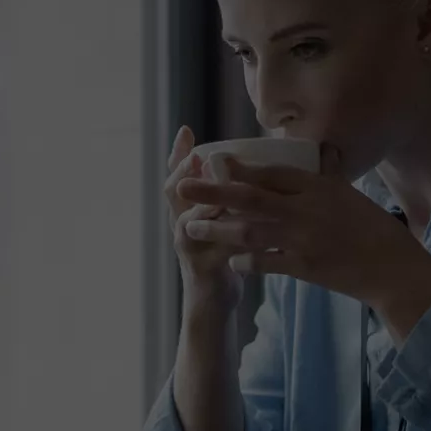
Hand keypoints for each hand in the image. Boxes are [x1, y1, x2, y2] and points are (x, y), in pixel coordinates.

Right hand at [164, 126, 241, 313]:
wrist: (213, 300)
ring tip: (224, 188)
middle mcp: (182, 224)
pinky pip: (220, 249)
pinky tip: (255, 227)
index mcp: (187, 209)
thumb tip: (239, 161)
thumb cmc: (221, 254)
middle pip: (175, 192)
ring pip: (193, 219)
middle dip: (185, 172)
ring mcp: (189, 246)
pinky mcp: (204, 267)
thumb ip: (225, 195)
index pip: (177, 176)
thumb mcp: (219, 221)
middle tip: (196, 157)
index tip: (186, 131)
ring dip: (208, 203)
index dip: (178, 154)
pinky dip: (237, 238)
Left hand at [175, 144, 430, 338]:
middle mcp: (307, 210)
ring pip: (250, 232)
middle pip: (251, 198)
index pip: (272, 172)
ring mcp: (304, 240)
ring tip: (190, 227)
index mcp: (318, 187)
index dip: (239, 167)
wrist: (395, 269)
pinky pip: (267, 263)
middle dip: (213, 192)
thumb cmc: (374, 229)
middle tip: (183, 187)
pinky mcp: (305, 269)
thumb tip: (322, 148)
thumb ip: (330, 173)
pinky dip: (246, 261)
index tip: (212, 161)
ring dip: (217, 229)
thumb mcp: (351, 194)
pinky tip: (230, 260)